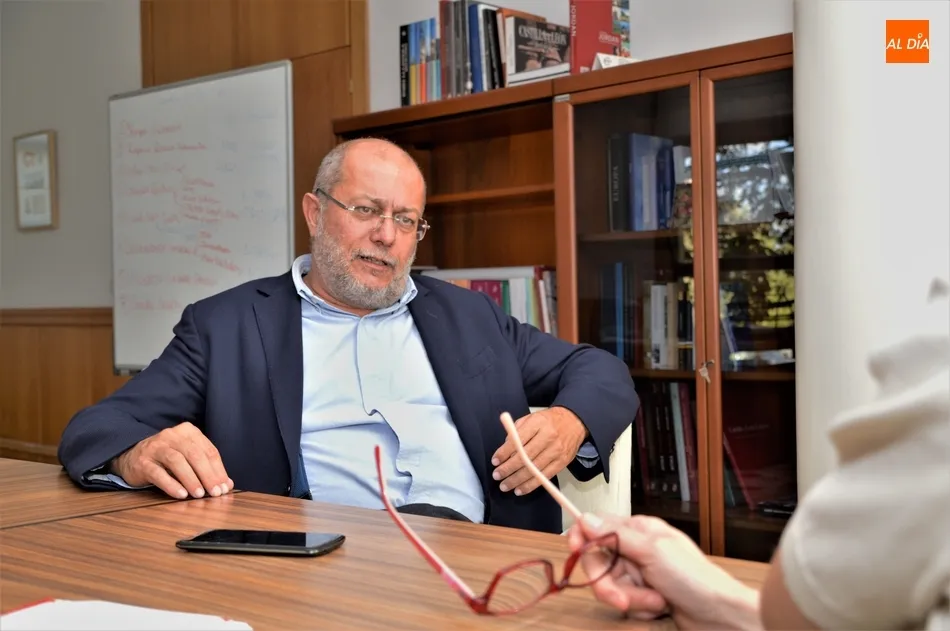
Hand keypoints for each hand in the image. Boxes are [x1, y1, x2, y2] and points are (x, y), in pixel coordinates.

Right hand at [111, 422, 232, 499]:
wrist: (132, 457)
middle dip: (208, 475)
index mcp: (188, 431)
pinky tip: (181, 495)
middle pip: (195, 455)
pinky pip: (158, 473)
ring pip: (177, 461)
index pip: (209, 451)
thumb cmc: (167, 458)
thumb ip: (207, 469)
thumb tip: (227, 485)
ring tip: (199, 494)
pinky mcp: (142, 462)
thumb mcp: (188, 458)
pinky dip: (171, 484)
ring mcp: (156, 447)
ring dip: (191, 479)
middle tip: (215, 493)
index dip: (219, 470)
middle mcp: (172, 435)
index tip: (225, 487)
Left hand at [491, 407, 587, 495]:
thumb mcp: (530, 418)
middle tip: (497, 475)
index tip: (495, 461)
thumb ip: (516, 432)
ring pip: (534, 470)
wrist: (574, 422)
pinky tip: (520, 489)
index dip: (504, 453)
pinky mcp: (562, 462)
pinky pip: (544, 477)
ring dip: (517, 480)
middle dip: (508, 469)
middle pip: (525, 457)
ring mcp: (556, 451)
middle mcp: (548, 437)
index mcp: (538, 423)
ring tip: (505, 485)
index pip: (517, 440)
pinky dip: (530, 485)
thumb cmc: (548, 421)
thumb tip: (504, 451)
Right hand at [568, 513, 761, 630]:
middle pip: (599, 562)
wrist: (719, 615)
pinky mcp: (643, 596)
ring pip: (610, 585)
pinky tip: (658, 608)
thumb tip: (585, 518)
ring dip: (630, 599)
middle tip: (621, 598)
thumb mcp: (653, 552)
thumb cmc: (694, 577)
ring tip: (655, 603)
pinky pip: (624, 601)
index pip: (597, 526)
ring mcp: (639, 574)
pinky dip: (639, 608)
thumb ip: (616, 536)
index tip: (573, 549)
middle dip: (608, 584)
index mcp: (638, 530)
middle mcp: (635, 549)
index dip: (581, 537)